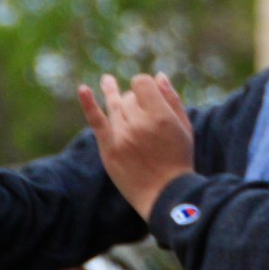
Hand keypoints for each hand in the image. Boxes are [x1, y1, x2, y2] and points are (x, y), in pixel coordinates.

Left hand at [78, 73, 193, 220]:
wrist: (164, 193)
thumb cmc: (179, 158)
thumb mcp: (184, 127)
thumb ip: (172, 99)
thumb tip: (159, 75)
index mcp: (160, 115)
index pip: (142, 83)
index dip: (146, 86)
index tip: (151, 95)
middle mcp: (139, 123)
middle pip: (128, 96)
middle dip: (136, 100)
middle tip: (146, 116)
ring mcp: (122, 135)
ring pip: (114, 106)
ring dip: (114, 95)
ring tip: (107, 81)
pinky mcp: (109, 148)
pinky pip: (96, 120)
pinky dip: (89, 104)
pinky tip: (83, 89)